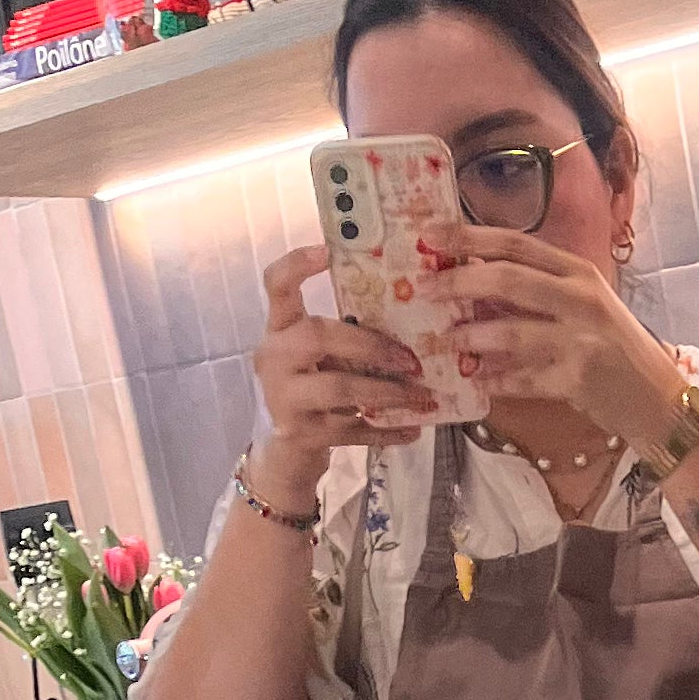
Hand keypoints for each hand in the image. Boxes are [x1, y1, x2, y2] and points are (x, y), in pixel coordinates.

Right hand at [249, 244, 432, 498]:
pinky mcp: (302, 433)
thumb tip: (410, 312)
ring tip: (425, 397)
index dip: (296, 265)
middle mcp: (273, 357)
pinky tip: (414, 430)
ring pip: (340, 388)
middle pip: (317, 335)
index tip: (326, 251)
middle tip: (412, 360)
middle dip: (371, 346)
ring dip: (389, 393)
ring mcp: (284, 397)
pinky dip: (387, 431)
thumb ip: (345, 334)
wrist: (288, 449)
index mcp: (279, 327)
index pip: (276, 285)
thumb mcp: (320, 355)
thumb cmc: (314, 388)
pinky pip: (352, 430)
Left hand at [429, 230, 682, 454]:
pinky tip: (477, 383)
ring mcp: (581, 340)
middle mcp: (581, 299)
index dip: (468, 237)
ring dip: (470, 336)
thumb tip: (475, 281)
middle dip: (458, 282)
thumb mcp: (584, 307)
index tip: (429, 238)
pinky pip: (523, 379)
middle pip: (507, 279)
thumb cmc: (617, 352)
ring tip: (445, 341)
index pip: (516, 243)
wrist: (660, 402)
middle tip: (423, 289)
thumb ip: (539, 291)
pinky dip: (496, 381)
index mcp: (579, 272)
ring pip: (510, 330)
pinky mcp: (578, 380)